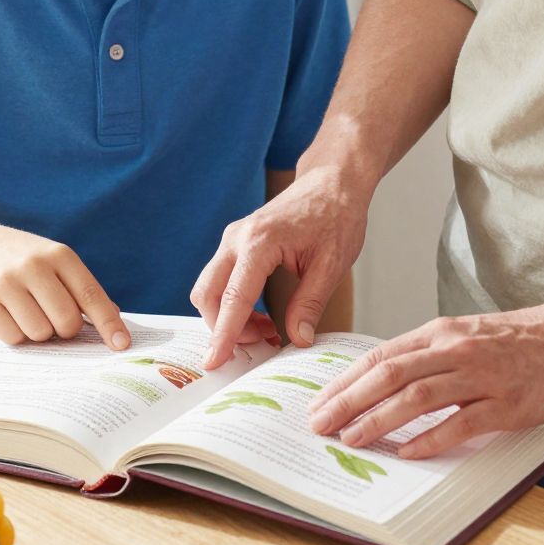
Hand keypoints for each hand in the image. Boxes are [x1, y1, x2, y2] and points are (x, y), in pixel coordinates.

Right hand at [0, 222, 128, 349]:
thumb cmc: (22, 259)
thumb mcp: (54, 260)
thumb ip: (82, 288)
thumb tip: (115, 320)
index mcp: (59, 255)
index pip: (90, 295)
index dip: (108, 324)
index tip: (121, 344)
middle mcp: (33, 266)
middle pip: (66, 321)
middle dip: (66, 330)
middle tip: (55, 319)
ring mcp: (6, 283)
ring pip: (40, 333)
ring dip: (39, 332)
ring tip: (28, 312)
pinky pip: (13, 338)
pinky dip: (17, 334)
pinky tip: (9, 314)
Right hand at [192, 165, 368, 368]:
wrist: (332, 182)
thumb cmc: (335, 215)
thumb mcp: (331, 264)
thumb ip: (310, 303)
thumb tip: (297, 340)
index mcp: (260, 243)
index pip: (234, 298)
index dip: (223, 335)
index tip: (214, 362)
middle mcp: (237, 239)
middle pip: (208, 295)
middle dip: (223, 328)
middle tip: (259, 346)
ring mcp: (233, 239)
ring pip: (210, 289)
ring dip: (229, 318)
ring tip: (268, 332)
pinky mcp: (236, 243)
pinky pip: (221, 281)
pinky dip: (234, 304)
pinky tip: (263, 317)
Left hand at [308, 302, 543, 458]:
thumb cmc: (520, 340)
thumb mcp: (465, 336)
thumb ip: (428, 355)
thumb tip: (384, 382)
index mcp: (441, 333)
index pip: (381, 357)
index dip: (345, 381)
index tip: (320, 403)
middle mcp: (455, 350)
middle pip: (389, 375)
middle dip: (348, 401)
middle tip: (320, 424)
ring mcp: (481, 376)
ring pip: (417, 396)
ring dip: (378, 419)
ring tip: (351, 439)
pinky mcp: (506, 403)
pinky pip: (461, 422)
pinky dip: (430, 438)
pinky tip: (406, 452)